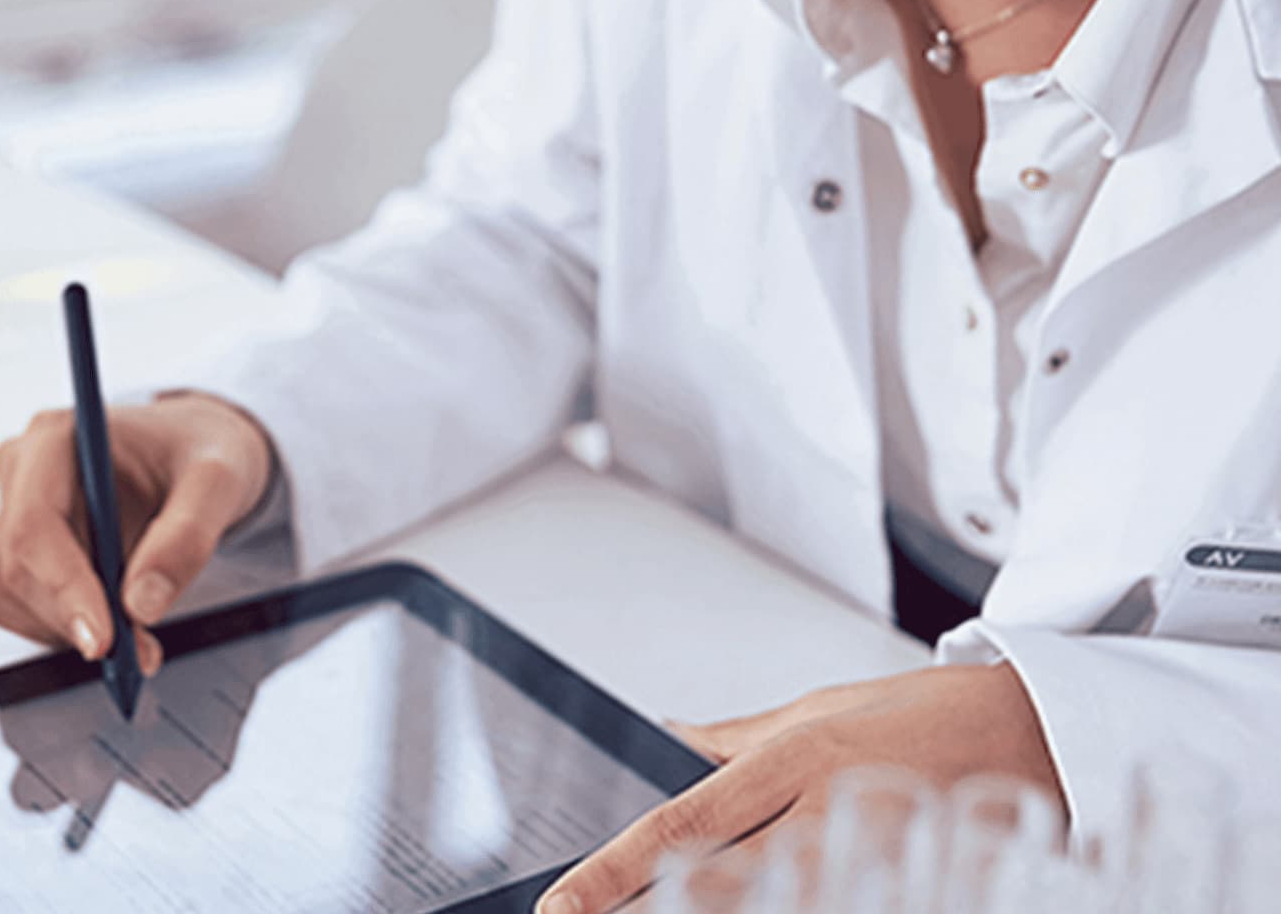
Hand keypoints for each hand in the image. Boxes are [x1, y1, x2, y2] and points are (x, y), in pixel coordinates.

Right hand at [0, 391, 274, 674]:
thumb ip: (188, 534)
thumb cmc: (202, 451)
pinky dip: (65, 628)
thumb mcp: (219, 479)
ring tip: (136, 629)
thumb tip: (140, 606)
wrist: (194, 452)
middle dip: (73, 620)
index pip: (34, 525)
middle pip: (13, 569)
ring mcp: (10, 512)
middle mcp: (21, 471)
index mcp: (57, 437)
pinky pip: (20, 608)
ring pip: (7, 598)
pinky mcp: (16, 553)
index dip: (63, 588)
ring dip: (68, 629)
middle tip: (137, 652)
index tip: (103, 641)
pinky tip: (113, 617)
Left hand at [535, 663, 1063, 913]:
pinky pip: (840, 913)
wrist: (1037, 729)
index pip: (685, 822)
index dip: (615, 870)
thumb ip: (739, 736)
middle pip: (720, 884)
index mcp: (796, 757)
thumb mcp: (822, 707)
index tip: (563, 904)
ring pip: (776, 910)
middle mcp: (826, 810)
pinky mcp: (918, 890)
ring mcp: (875, 860)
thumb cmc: (926, 714)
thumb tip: (671, 735)